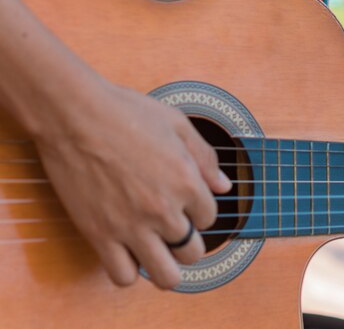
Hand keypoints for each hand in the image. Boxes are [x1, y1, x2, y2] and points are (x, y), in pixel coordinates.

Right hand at [35, 83, 230, 288]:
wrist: (73, 115)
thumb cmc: (126, 112)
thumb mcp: (177, 124)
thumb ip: (205, 157)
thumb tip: (224, 185)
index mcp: (187, 182)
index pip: (209, 218)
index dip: (198, 212)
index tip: (183, 204)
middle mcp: (165, 210)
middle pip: (193, 252)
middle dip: (188, 243)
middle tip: (173, 232)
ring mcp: (132, 226)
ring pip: (165, 276)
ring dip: (166, 268)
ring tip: (157, 254)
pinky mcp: (100, 235)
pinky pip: (123, 277)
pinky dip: (128, 272)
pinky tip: (126, 253)